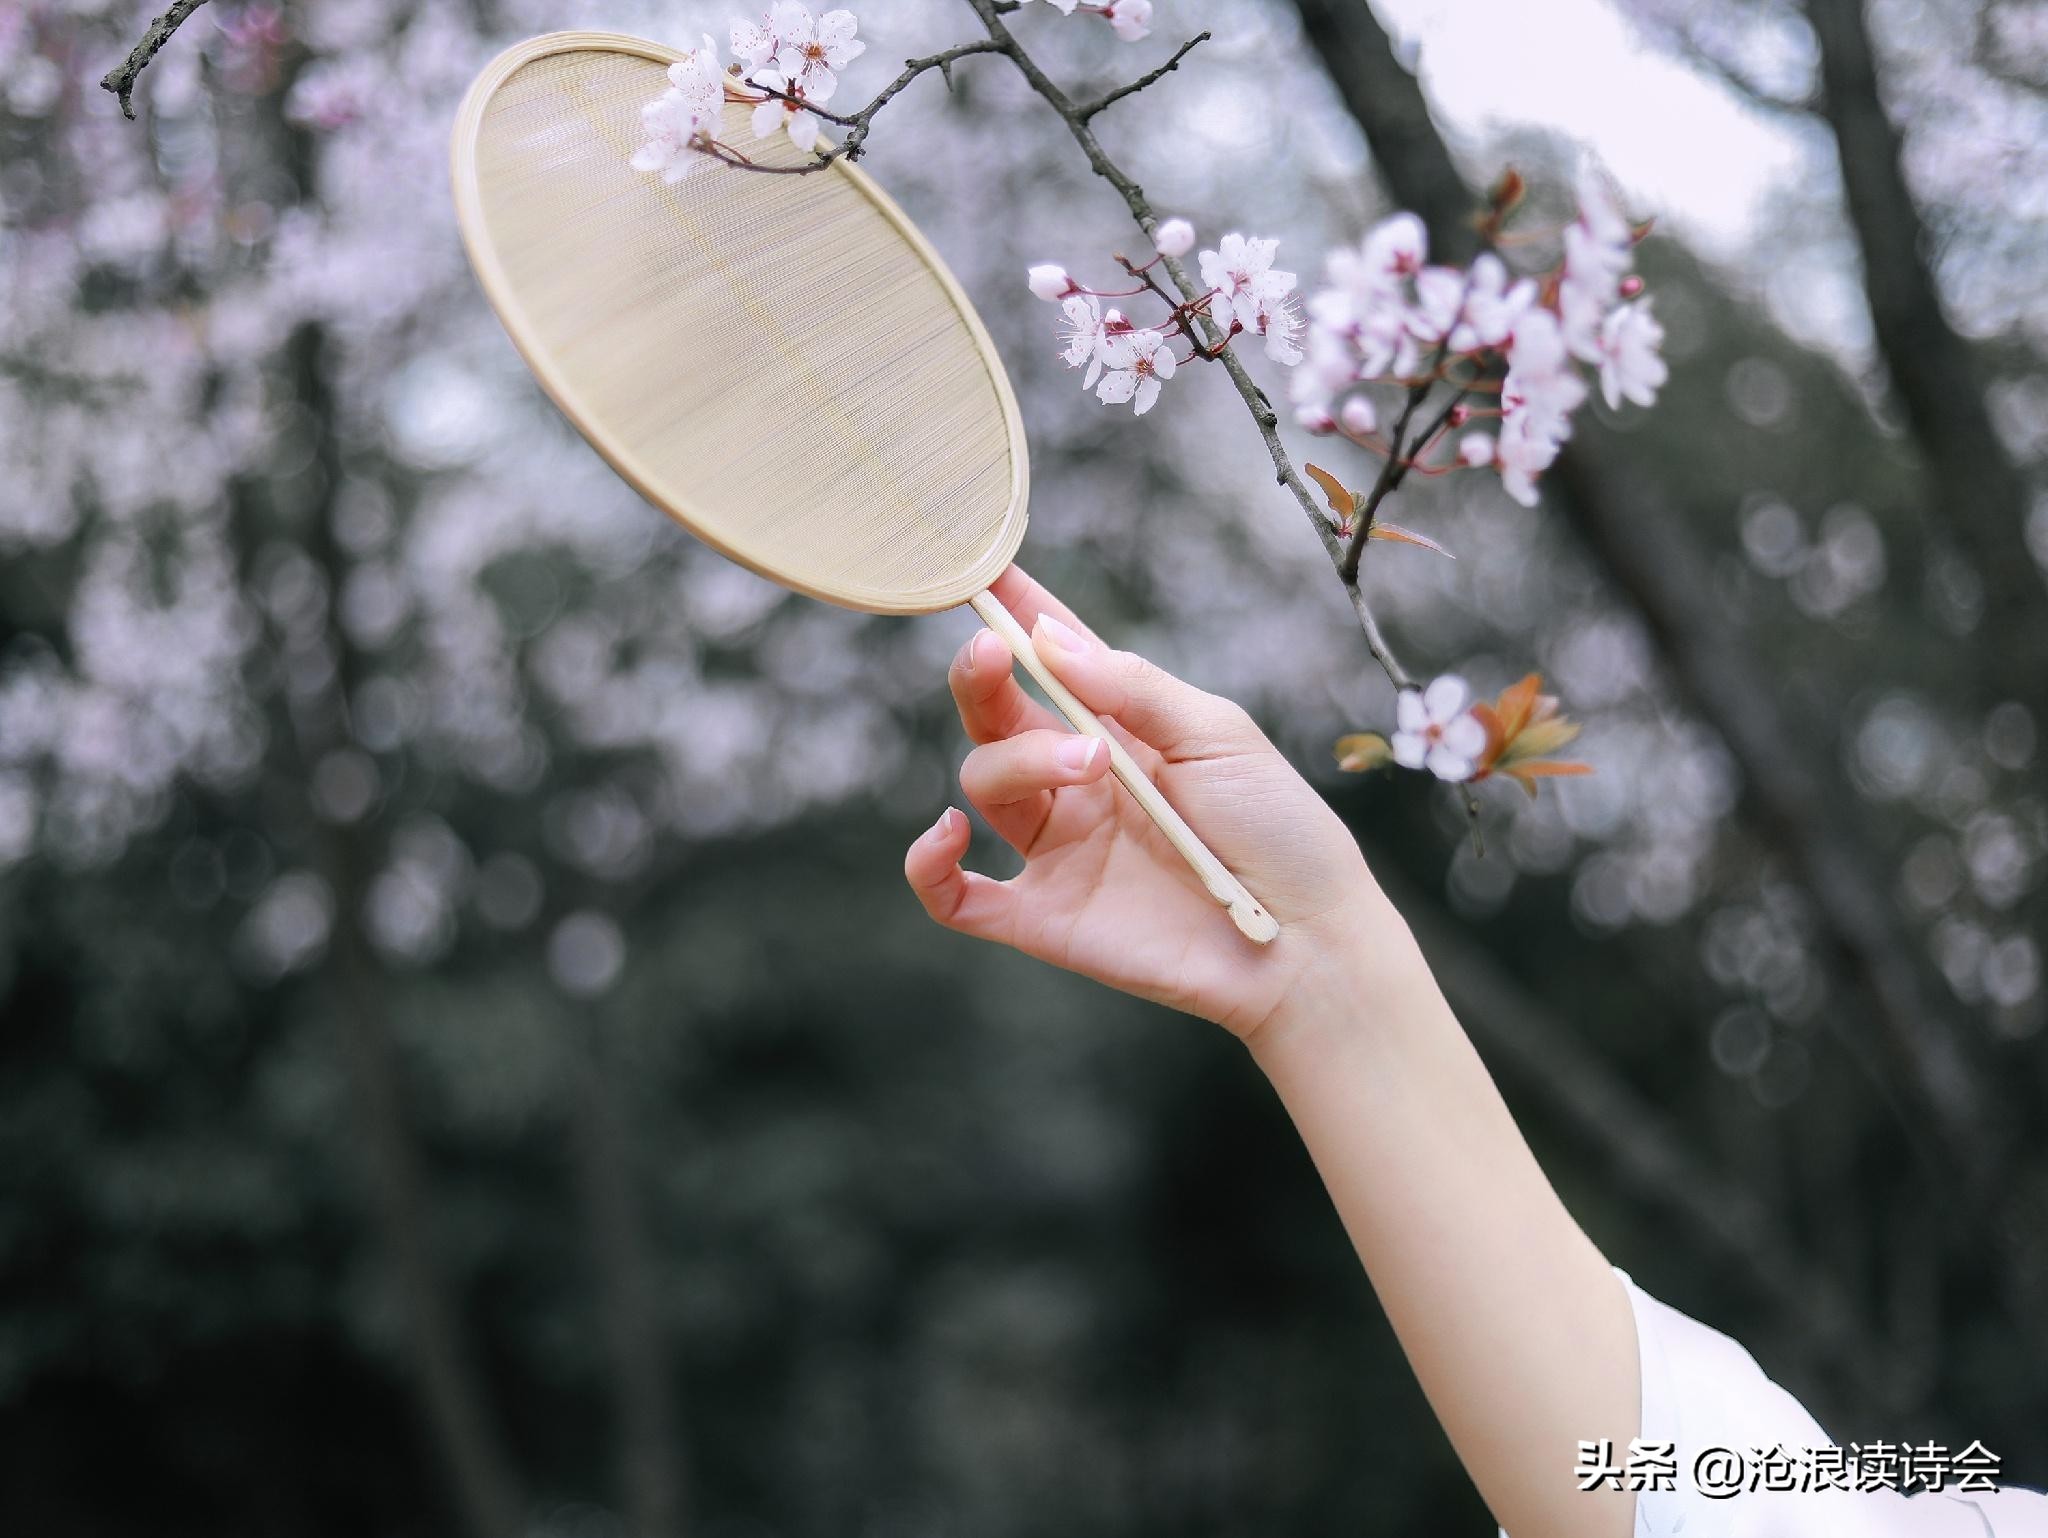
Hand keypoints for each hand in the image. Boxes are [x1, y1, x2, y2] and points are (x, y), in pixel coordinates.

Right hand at [903, 566, 1399, 1041]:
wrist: (1308, 940)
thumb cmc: (1280, 830)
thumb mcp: (1217, 733)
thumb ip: (1133, 687)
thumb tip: (1049, 637)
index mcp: (1122, 729)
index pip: (1051, 659)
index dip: (1013, 614)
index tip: (977, 568)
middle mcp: (1078, 782)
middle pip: (997, 715)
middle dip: (986, 676)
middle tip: (999, 653)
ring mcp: (1058, 849)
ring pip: (985, 782)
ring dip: (1020, 759)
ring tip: (1089, 765)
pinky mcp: (1046, 917)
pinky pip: (957, 897)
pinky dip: (928, 863)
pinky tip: (948, 830)